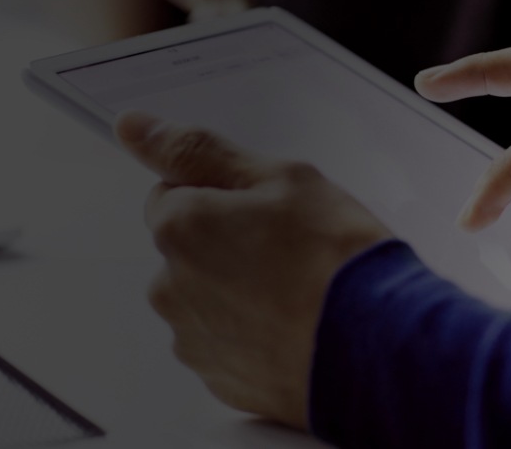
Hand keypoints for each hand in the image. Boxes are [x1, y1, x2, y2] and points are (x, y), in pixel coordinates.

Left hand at [115, 111, 391, 428]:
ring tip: (299, 295)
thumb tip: (131, 127)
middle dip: (227, 247)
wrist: (379, 345)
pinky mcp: (220, 382)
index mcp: (180, 227)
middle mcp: (170, 288)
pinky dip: (253, 337)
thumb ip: (198, 151)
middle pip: (188, 252)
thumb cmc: (335, 258)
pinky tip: (296, 329)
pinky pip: (228, 346)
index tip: (267, 210)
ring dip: (239, 295)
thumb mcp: (281, 178)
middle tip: (291, 252)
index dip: (223, 197)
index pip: (173, 195)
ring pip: (207, 301)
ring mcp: (194, 340)